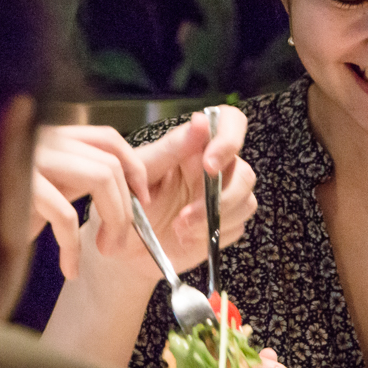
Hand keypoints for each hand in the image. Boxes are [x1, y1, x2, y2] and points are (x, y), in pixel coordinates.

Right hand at [31, 124, 149, 278]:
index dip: (134, 167)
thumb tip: (133, 193)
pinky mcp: (18, 185)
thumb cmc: (8, 214)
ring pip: (100, 177)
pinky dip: (74, 247)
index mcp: (54, 136)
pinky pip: (66, 214)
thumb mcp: (53, 189)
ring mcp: (31, 157)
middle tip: (120, 242)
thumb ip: (83, 178)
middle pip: (110, 162)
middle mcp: (43, 138)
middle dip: (126, 207)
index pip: (108, 138)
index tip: (143, 199)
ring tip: (105, 251)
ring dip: (114, 220)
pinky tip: (70, 269)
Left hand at [98, 105, 256, 285]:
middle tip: (184, 217)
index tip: (208, 167)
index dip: (229, 140)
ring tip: (179, 230)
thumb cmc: (125, 201)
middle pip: (244, 172)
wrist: (121, 245)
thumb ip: (171, 148)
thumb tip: (201, 122)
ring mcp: (223, 196)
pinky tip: (185, 239)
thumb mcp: (140, 172)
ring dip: (213, 220)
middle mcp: (214, 167)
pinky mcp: (225, 224)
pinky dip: (212, 237)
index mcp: (194, 144)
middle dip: (218, 199)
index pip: (230, 122)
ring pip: (246, 201)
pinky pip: (238, 227)